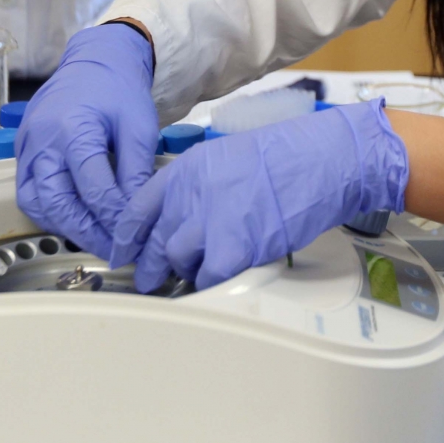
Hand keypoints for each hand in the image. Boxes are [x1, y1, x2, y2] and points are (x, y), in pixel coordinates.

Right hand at [14, 24, 159, 258]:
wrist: (93, 61)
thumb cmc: (118, 90)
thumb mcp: (139, 126)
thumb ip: (136, 171)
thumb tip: (136, 215)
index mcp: (73, 129)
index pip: (93, 188)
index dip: (114, 217)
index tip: (132, 237)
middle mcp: (42, 141)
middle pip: (56, 201)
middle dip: (85, 231)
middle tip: (112, 250)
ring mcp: (27, 147)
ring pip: (36, 202)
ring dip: (64, 225)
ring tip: (95, 238)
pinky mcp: (21, 152)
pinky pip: (28, 192)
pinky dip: (50, 211)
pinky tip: (75, 219)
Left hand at [112, 100, 408, 291]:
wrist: (321, 160)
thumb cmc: (286, 157)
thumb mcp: (227, 158)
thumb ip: (198, 187)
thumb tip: (183, 217)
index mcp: (187, 170)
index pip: (138, 208)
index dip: (126, 237)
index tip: (122, 252)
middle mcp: (191, 194)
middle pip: (154, 239)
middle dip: (149, 266)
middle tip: (149, 280)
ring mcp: (210, 222)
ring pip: (175, 260)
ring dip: (182, 274)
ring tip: (190, 281)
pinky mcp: (234, 248)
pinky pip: (207, 278)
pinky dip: (208, 285)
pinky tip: (215, 284)